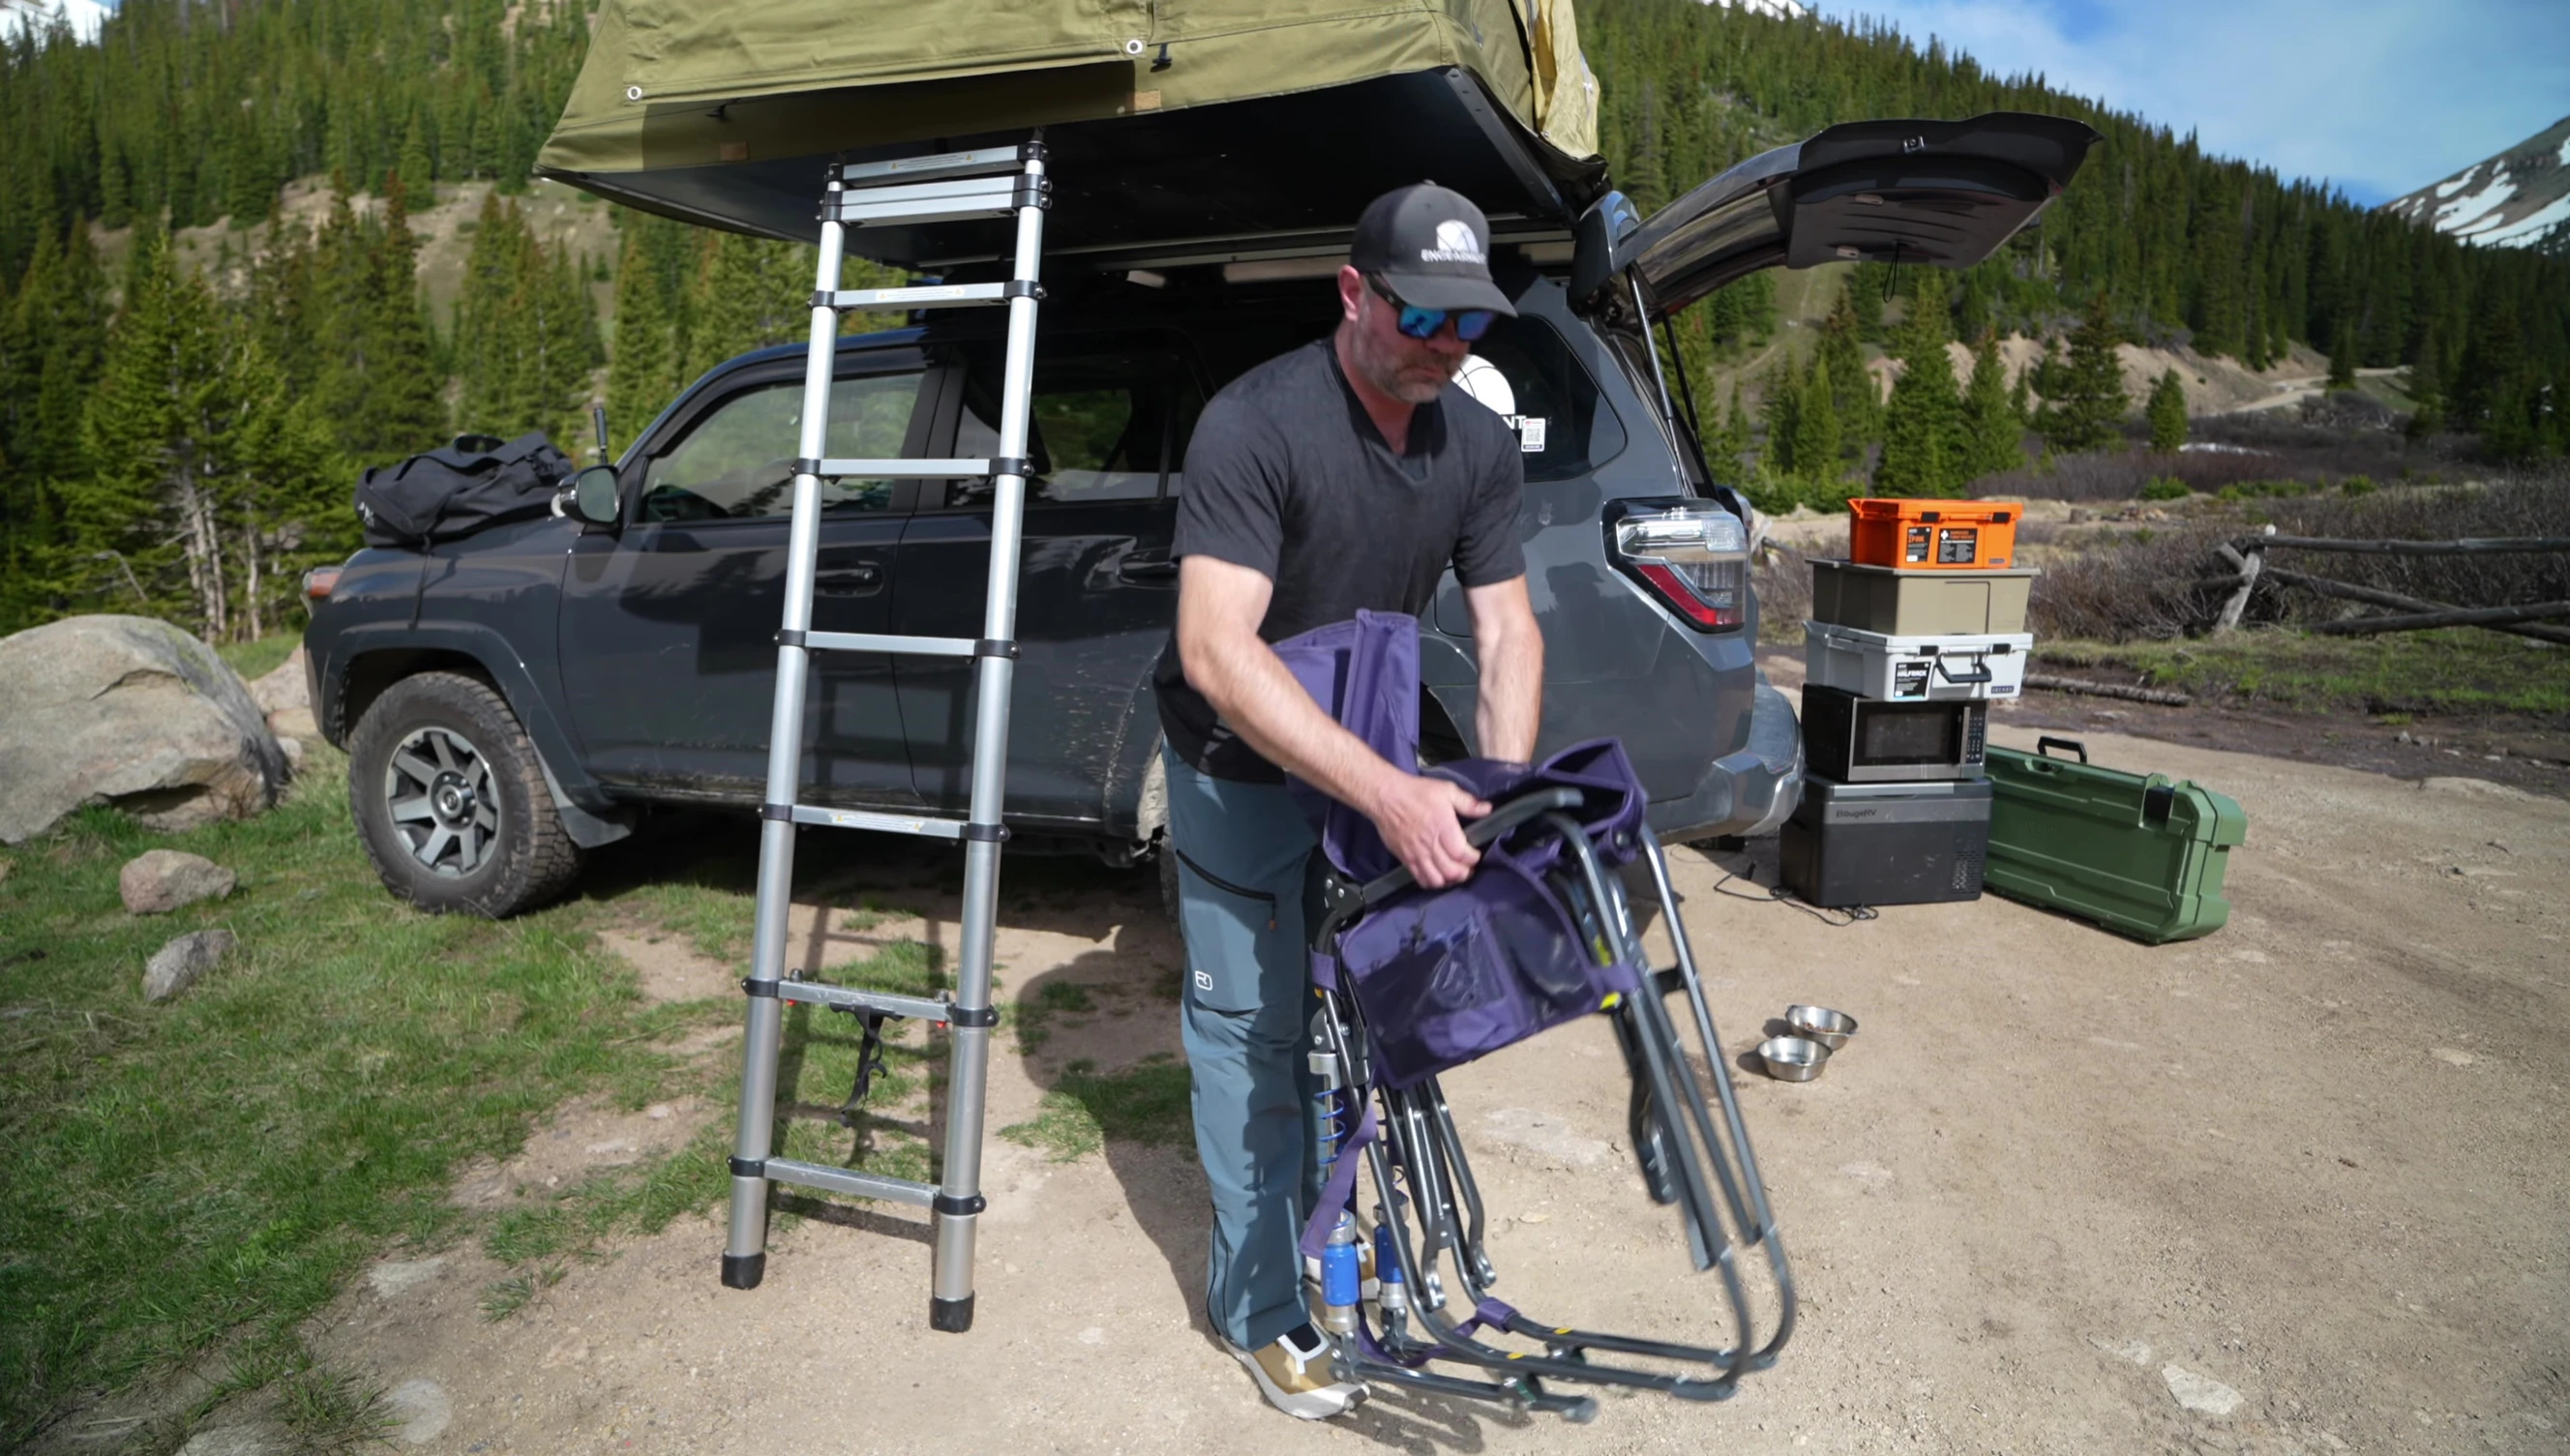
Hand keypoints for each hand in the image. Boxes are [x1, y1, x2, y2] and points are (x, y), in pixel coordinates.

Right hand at [1365, 770, 1490, 889]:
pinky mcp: (1405, 859)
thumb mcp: (1447, 790)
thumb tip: (1487, 809)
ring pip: (1437, 879)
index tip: (1475, 854)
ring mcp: (1416, 854)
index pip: (1462, 854)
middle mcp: (1430, 844)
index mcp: (1443, 828)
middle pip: (1452, 871)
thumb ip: (1468, 802)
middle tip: (1468, 866)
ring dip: (1449, 880)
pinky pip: (1420, 879)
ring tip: (1454, 873)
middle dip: (1465, 872)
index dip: (1473, 858)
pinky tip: (1438, 876)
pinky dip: (1432, 882)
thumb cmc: (1416, 792)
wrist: (1386, 797)